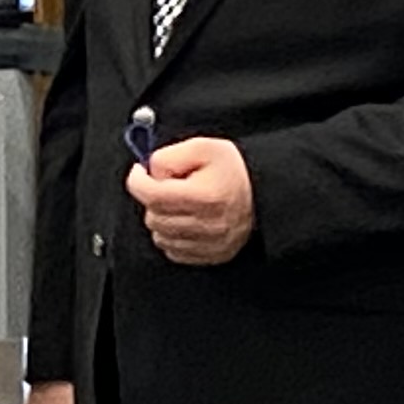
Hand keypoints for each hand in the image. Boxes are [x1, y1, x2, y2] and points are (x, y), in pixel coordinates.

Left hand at [127, 135, 255, 265]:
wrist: (265, 193)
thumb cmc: (236, 170)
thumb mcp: (204, 147)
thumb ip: (170, 156)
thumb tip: (149, 171)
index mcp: (205, 197)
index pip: (152, 195)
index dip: (138, 181)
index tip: (140, 172)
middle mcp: (208, 225)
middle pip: (153, 216)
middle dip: (153, 198)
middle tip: (168, 185)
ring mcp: (210, 244)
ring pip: (160, 236)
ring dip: (162, 218)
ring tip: (179, 203)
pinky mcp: (212, 256)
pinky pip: (173, 251)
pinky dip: (172, 236)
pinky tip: (184, 220)